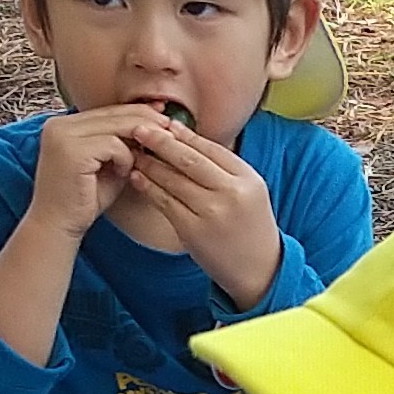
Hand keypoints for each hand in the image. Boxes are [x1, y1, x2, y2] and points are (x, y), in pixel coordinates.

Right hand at [25, 104, 162, 240]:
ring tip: (145, 160)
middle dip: (146, 120)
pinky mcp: (72, 151)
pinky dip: (125, 159)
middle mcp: (59, 124)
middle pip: (113, 113)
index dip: (137, 111)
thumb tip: (154, 126)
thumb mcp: (108, 165)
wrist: (58, 226)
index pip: (108, 110)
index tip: (162, 116)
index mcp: (64, 124)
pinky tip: (124, 174)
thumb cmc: (84, 200)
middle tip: (170, 130)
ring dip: (137, 143)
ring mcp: (62, 135)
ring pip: (116, 126)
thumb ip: (123, 145)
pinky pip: (114, 145)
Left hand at [124, 118, 284, 308]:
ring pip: (173, 179)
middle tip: (139, 128)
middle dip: (161, 141)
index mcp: (248, 179)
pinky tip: (137, 177)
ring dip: (150, 163)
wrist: (259, 270)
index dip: (185, 134)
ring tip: (134, 151)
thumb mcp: (249, 192)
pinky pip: (164, 202)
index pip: (211, 148)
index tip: (165, 123)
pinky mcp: (193, 231)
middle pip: (189, 160)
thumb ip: (223, 168)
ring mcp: (211, 213)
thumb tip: (184, 138)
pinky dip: (148, 186)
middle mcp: (231, 194)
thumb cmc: (249, 227)